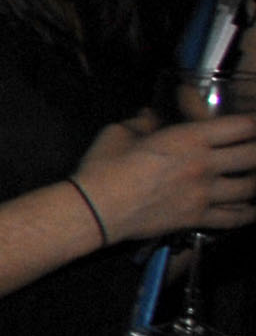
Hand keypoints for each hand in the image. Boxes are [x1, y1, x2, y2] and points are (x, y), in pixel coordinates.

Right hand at [74, 112, 255, 243]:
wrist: (95, 209)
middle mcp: (205, 166)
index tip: (253, 124)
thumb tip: (151, 116)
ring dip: (254, 181)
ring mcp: (204, 195)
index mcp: (190, 139)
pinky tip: (250, 208)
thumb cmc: (104, 167)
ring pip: (250, 188)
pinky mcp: (197, 219)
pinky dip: (247, 212)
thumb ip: (142, 123)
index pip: (241, 126)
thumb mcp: (119, 133)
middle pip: (254, 156)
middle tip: (252, 149)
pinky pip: (234, 217)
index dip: (253, 123)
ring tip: (251, 177)